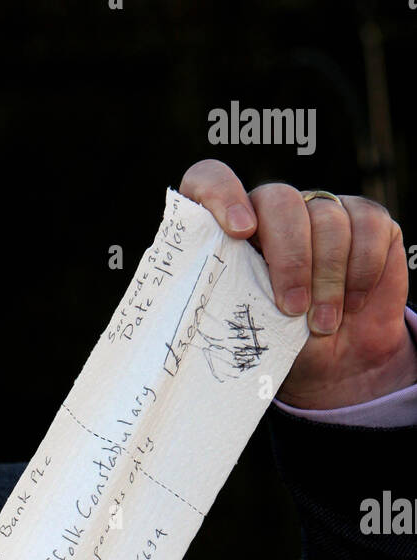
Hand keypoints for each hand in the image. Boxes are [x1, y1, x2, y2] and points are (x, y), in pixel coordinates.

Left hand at [178, 158, 416, 408]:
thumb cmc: (280, 346)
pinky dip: (362, 270)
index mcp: (227, 232)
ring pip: (326, 217)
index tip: (240, 231)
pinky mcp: (365, 218)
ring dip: (328, 278)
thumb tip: (216, 303)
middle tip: (291, 308)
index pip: (208, 181)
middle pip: (278, 200)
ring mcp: (321, 209)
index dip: (221, 194)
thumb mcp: (246, 332)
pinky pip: (367, 225)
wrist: (338, 362)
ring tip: (322, 324)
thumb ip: (229, 305)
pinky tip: (353, 303)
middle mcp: (272, 210)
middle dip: (289, 258)